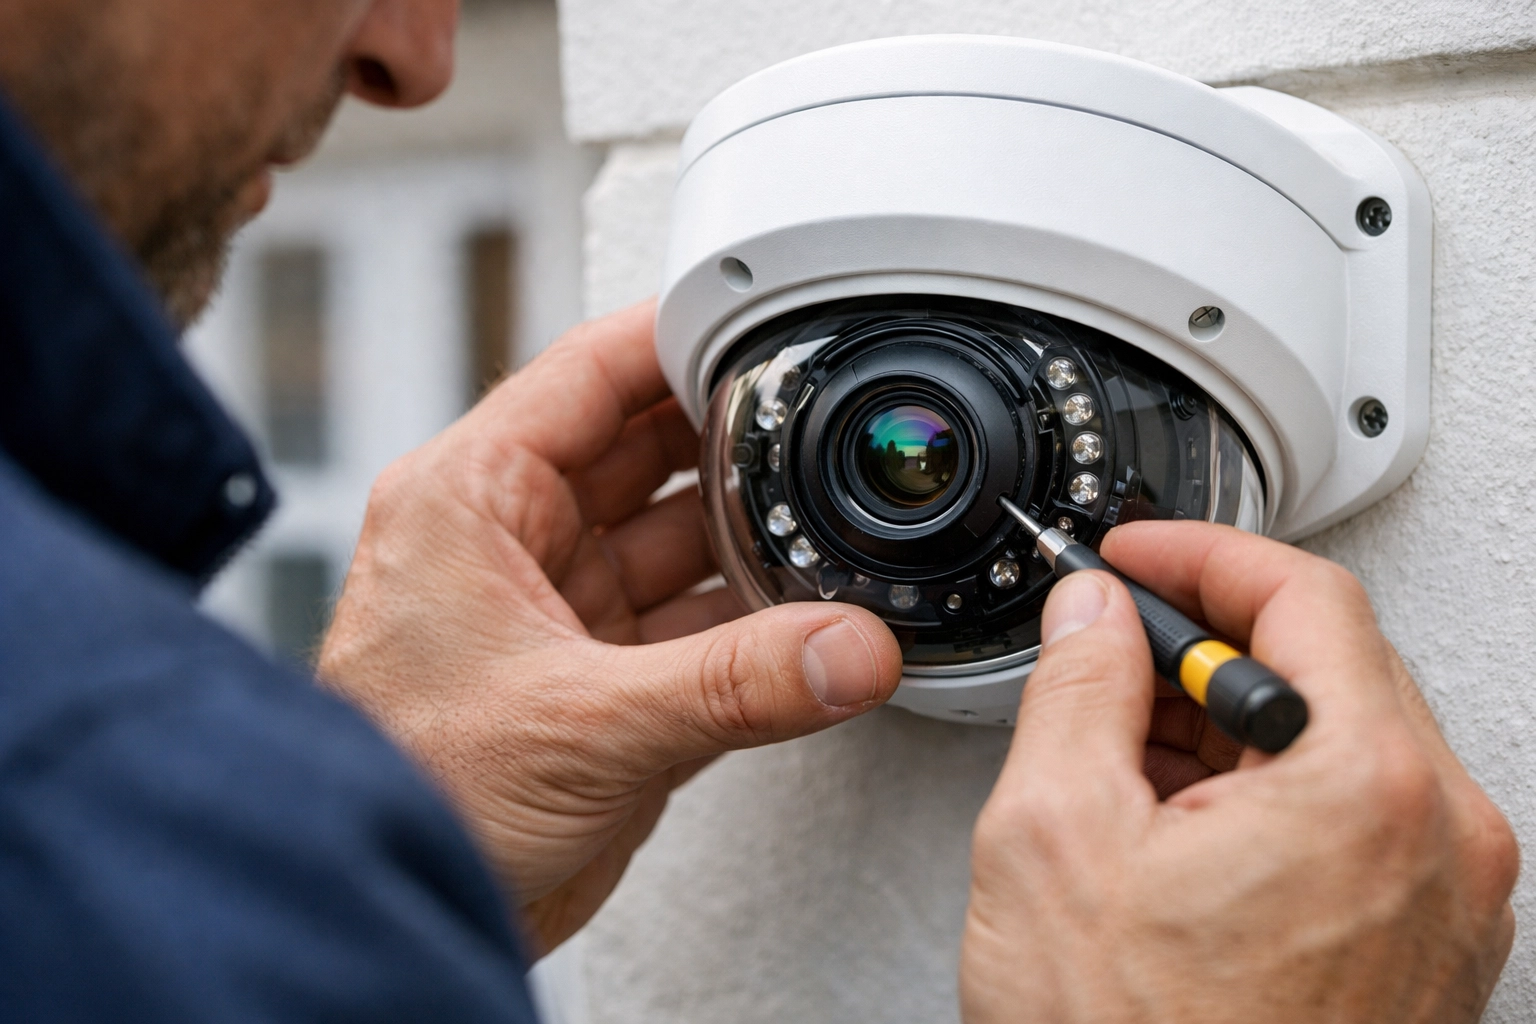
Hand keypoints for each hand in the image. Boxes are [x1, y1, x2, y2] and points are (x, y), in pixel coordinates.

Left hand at [317, 300, 904, 952]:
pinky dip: (753, 629)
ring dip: (751, 544)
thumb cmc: (410, 791)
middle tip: (818, 434)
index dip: (676, 340)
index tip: (759, 327)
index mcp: (472, 500)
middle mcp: (516, 544)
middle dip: (732, 446)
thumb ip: (734, 684)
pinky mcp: (603, 681)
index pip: (587, 376)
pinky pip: (697, 626)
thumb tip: (849, 648)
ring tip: (826, 539)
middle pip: (648, 452)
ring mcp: (565, 612)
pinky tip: (804, 627)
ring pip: (681, 543)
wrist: (406, 904)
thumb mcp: (580, 723)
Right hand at [961, 522, 1517, 1022]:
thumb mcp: (1055, 838)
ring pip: (1341, 743)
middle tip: (1113, 660)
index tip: (1138, 556)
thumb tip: (1092, 616)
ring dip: (1230, 726)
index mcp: (1368, 789)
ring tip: (1127, 768)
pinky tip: (1180, 833)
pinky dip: (1267, 796)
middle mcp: (1441, 841)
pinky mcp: (1427, 949)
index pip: (1303, 595)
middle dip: (1204, 647)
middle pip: (1330, 666)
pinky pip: (1355, 820)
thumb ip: (1076, 688)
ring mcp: (1447, 903)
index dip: (1201, 555)